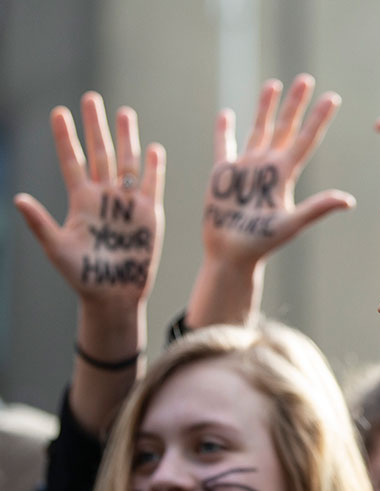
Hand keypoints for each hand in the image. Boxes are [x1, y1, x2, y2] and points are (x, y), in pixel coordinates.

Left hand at [15, 92, 164, 307]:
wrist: (114, 294)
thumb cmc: (82, 276)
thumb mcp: (56, 249)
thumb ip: (40, 223)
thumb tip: (17, 199)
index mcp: (80, 202)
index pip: (71, 161)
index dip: (65, 138)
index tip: (58, 112)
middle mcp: (104, 197)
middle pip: (99, 154)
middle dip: (96, 126)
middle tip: (91, 99)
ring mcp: (127, 204)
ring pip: (126, 163)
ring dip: (125, 138)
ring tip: (125, 113)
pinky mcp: (149, 215)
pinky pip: (152, 185)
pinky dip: (153, 168)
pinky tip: (152, 149)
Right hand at [203, 74, 354, 266]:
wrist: (232, 256)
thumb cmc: (262, 244)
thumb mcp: (292, 224)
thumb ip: (317, 209)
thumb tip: (348, 201)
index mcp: (284, 175)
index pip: (305, 139)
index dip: (318, 118)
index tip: (332, 97)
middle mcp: (267, 167)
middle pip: (284, 127)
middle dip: (294, 104)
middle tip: (306, 79)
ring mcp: (245, 169)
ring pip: (257, 130)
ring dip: (265, 108)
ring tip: (273, 84)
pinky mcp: (222, 175)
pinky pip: (223, 147)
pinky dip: (224, 130)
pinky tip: (227, 114)